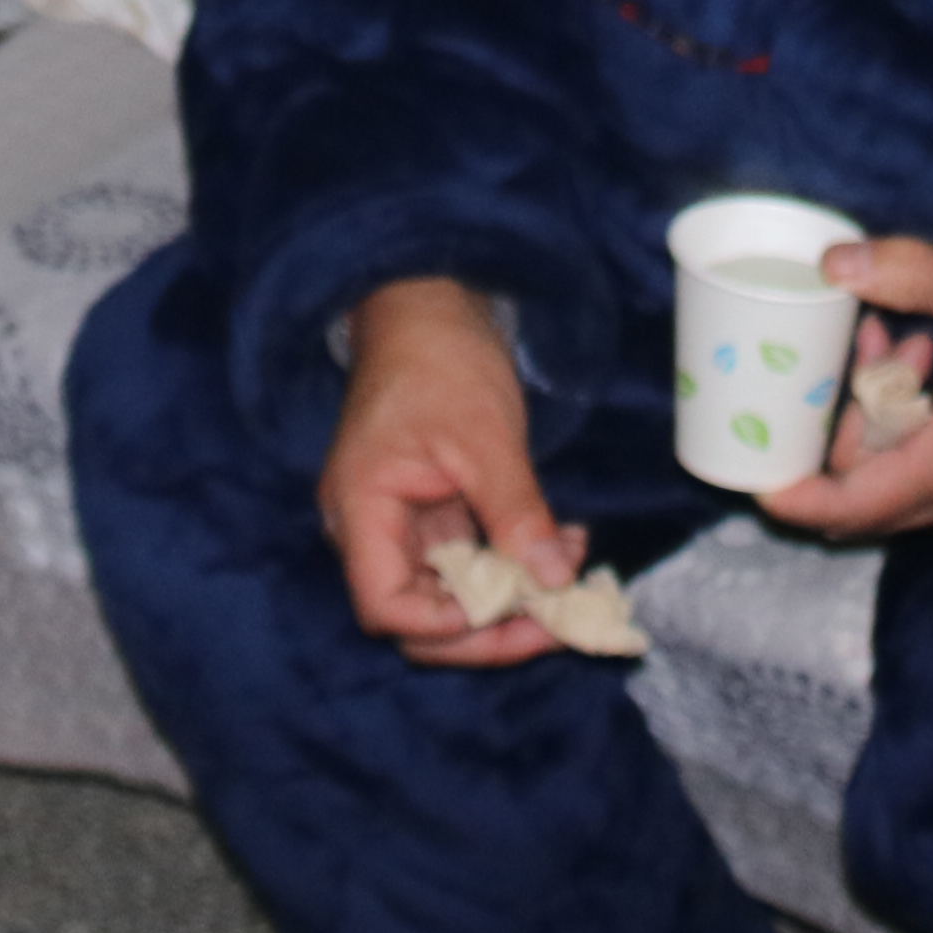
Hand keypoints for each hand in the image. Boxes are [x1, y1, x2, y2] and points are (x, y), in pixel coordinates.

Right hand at [321, 276, 584, 666]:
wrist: (427, 307)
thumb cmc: (440, 359)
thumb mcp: (486, 436)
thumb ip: (515, 512)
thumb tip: (555, 583)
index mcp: (361, 508)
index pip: (385, 605)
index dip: (446, 625)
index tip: (511, 610)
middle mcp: (370, 527)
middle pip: (418, 615)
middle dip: (490, 625)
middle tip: (559, 617)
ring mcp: (399, 521)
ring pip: (449, 592)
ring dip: (511, 594)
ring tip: (571, 570)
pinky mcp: (429, 512)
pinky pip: (468, 559)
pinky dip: (511, 560)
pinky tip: (559, 542)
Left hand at [761, 235, 932, 539]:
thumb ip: (915, 274)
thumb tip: (833, 265)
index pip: (858, 504)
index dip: (800, 499)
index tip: (756, 483)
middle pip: (863, 492)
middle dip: (843, 428)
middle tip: (863, 350)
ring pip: (886, 481)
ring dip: (872, 419)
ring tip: (895, 342)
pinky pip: (912, 472)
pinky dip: (898, 426)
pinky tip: (916, 364)